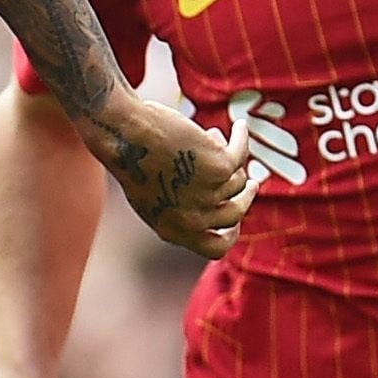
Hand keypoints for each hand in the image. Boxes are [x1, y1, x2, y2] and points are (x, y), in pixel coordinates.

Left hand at [92, 94, 254, 259]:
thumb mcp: (153, 196)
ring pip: (237, 180)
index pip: (215, 249)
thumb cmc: (133, 161)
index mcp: (173, 231)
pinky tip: (239, 128)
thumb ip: (182, 207)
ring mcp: (207, 195)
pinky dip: (240, 138)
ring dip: (228, 157)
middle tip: (251, 184)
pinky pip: (240, 154)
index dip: (231, 234)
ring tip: (213, 138)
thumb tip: (219, 200)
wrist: (125, 135)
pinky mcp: (219, 169)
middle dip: (245, 196)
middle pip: (235, 213)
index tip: (236, 220)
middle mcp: (192, 219)